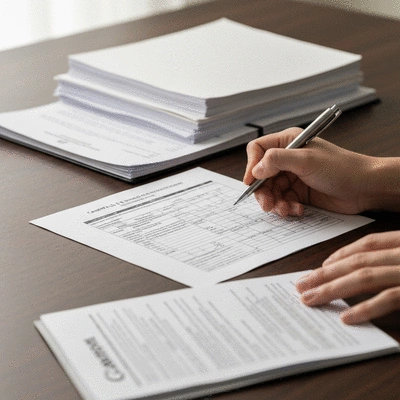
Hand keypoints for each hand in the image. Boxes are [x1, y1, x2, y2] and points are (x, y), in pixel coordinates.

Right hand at [243, 127, 373, 216]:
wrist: (364, 188)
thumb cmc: (341, 168)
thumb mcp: (306, 161)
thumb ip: (277, 160)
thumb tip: (255, 169)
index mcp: (287, 143)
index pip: (258, 150)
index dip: (251, 165)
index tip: (251, 182)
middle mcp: (287, 159)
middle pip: (261, 175)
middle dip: (263, 191)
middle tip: (267, 205)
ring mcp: (292, 177)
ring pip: (270, 191)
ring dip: (275, 203)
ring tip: (286, 209)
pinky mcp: (298, 193)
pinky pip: (282, 202)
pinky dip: (286, 208)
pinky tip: (298, 210)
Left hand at [295, 231, 399, 323]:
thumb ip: (395, 260)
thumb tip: (362, 273)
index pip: (370, 244)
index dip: (343, 253)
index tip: (323, 264)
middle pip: (358, 262)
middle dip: (326, 274)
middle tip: (301, 285)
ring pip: (364, 277)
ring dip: (333, 288)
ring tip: (310, 299)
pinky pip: (389, 298)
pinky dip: (365, 308)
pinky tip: (345, 317)